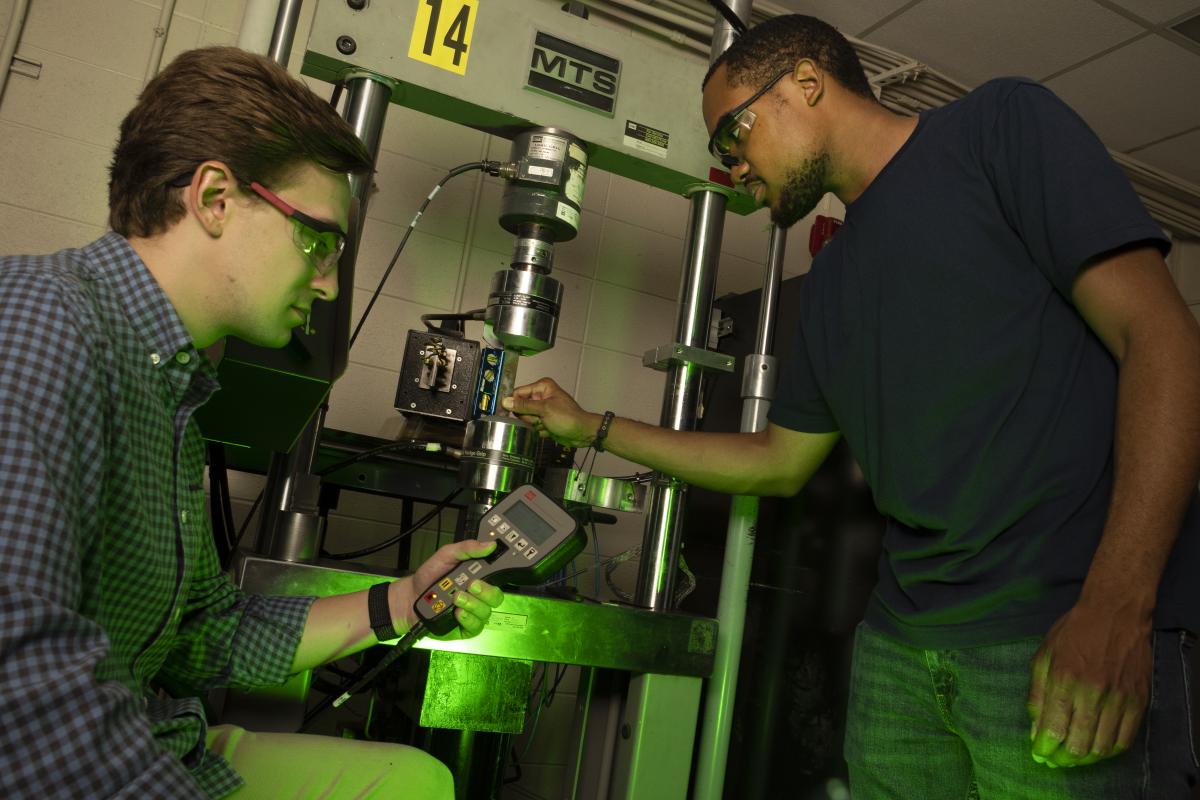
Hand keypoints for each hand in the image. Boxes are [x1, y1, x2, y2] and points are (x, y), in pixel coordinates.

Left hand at [391, 539, 503, 637]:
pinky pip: (476, 626)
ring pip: (486, 611)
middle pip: (496, 596)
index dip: (503, 571)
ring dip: (472, 604)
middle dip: (486, 591)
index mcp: (478, 576)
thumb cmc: (429, 577)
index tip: (494, 567)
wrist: (410, 597)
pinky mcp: (466, 627)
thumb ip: (467, 549)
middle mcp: (479, 595)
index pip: (499, 574)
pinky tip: (457, 613)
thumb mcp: (446, 555)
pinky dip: (468, 619)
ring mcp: (473, 612)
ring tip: (456, 598)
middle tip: (471, 584)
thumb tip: (489, 545)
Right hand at [502, 377, 599, 446]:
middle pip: (521, 407)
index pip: (518, 393)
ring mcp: (542, 409)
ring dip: (534, 424)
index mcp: (542, 386)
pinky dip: (540, 429)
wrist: (583, 433)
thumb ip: (524, 405)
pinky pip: (533, 425)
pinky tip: (549, 430)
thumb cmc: (566, 417)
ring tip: (546, 425)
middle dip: (528, 416)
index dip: (514, 404)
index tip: (511, 414)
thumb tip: (504, 401)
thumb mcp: (544, 409)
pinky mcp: (544, 420)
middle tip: (539, 419)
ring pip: (526, 418)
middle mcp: (541, 395)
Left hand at [1027, 602, 1150, 767]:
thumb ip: (1037, 693)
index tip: (1040, 753)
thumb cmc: (1074, 631)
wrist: (1115, 612)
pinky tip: (1098, 748)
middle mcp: (1093, 691)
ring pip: (1103, 746)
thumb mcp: (1044, 654)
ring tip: (1074, 755)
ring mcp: (1119, 697)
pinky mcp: (1139, 700)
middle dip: (1063, 758)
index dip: (1045, 747)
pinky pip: (1126, 738)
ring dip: (1086, 757)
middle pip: (1079, 743)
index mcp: (1065, 678)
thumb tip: (1035, 727)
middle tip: (1056, 760)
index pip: (1054, 726)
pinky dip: (1111, 750)